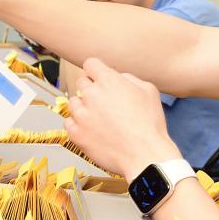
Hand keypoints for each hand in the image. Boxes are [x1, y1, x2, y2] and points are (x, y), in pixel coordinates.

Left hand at [63, 57, 178, 179]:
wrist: (144, 155)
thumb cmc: (150, 125)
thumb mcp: (148, 90)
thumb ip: (129, 78)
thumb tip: (118, 77)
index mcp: (108, 81)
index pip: (90, 64)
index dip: (96, 71)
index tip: (99, 77)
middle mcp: (91, 94)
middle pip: (81, 82)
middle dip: (91, 89)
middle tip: (103, 102)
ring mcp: (81, 115)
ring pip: (73, 102)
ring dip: (83, 107)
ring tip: (100, 118)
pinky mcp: (76, 133)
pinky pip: (68, 122)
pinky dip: (78, 124)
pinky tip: (92, 129)